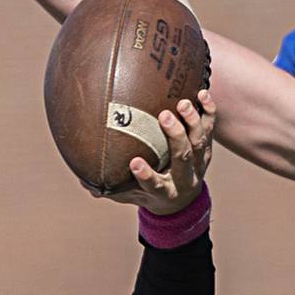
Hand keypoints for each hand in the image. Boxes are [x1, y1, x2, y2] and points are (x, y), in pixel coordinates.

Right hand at [104, 90, 215, 214]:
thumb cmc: (147, 193)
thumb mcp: (129, 195)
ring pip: (200, 142)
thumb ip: (110, 188)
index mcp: (164, 192)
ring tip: (183, 102)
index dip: (146, 175)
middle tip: (164, 116)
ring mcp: (199, 163)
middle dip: (175, 137)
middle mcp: (184, 178)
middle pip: (183, 158)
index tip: (134, 162)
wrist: (182, 201)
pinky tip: (202, 92)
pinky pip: (210, 128)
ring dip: (192, 122)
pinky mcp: (206, 149)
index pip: (154, 185)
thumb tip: (84, 181)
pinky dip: (208, 111)